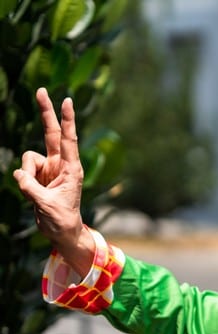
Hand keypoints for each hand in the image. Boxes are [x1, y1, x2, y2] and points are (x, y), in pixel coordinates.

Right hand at [13, 88, 93, 274]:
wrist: (61, 230)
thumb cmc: (61, 219)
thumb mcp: (47, 205)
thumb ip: (32, 189)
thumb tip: (18, 175)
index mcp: (72, 169)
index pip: (68, 140)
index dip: (67, 120)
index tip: (66, 101)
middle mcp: (61, 164)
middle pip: (51, 133)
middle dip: (46, 113)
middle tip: (42, 90)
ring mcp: (48, 168)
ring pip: (28, 158)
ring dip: (26, 173)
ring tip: (35, 192)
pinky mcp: (37, 175)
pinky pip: (22, 170)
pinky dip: (22, 180)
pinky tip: (32, 193)